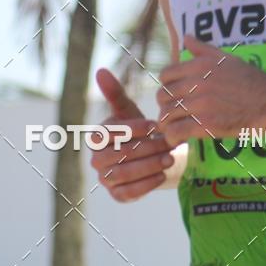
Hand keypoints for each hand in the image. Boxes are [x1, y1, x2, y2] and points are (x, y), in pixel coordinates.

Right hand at [93, 68, 175, 201]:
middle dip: (146, 148)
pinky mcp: (118, 195)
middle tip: (168, 143)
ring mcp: (105, 178)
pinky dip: (147, 184)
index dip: (132, 129)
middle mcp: (97, 159)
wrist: (152, 155)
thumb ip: (115, 92)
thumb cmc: (139, 130)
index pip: (108, 133)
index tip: (154, 125)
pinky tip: (164, 174)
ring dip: (149, 166)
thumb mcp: (129, 110)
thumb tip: (100, 70)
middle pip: (118, 155)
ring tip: (170, 158)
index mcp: (96, 136)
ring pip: (123, 173)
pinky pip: (129, 193)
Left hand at [156, 35, 265, 145]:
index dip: (166, 86)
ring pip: (167, 114)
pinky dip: (173, 136)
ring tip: (174, 126)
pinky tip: (178, 138)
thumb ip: (203, 49)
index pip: (165, 75)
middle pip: (163, 96)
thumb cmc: (251, 79)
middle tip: (173, 112)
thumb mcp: (227, 58)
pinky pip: (176, 131)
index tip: (173, 94)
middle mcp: (197, 83)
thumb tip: (187, 37)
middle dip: (165, 105)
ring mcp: (201, 104)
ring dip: (167, 123)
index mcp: (199, 65)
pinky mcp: (206, 125)